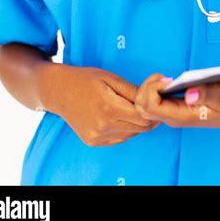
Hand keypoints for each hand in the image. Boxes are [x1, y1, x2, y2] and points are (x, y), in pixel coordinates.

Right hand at [39, 64, 160, 145]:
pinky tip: (120, 116)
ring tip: (131, 108)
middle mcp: (103, 126)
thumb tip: (160, 88)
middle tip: (149, 104)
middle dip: (148, 117)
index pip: (144, 118)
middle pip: (139, 128)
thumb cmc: (86, 79)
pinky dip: (125, 129)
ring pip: (130, 135)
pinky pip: (119, 139)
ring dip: (136, 123)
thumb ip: (134, 90)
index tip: (156, 100)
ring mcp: (97, 136)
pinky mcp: (93, 141)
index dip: (153, 110)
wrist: (59, 91)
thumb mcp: (111, 79)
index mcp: (109, 108)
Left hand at [134, 73, 219, 128]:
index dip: (152, 89)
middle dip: (146, 88)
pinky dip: (155, 89)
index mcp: (181, 117)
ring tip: (165, 78)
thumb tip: (189, 93)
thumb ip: (207, 94)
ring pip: (145, 104)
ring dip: (150, 88)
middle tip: (163, 77)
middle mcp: (173, 117)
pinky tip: (167, 82)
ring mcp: (173, 113)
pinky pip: (154, 101)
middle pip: (141, 106)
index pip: (150, 106)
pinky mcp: (176, 107)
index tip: (168, 78)